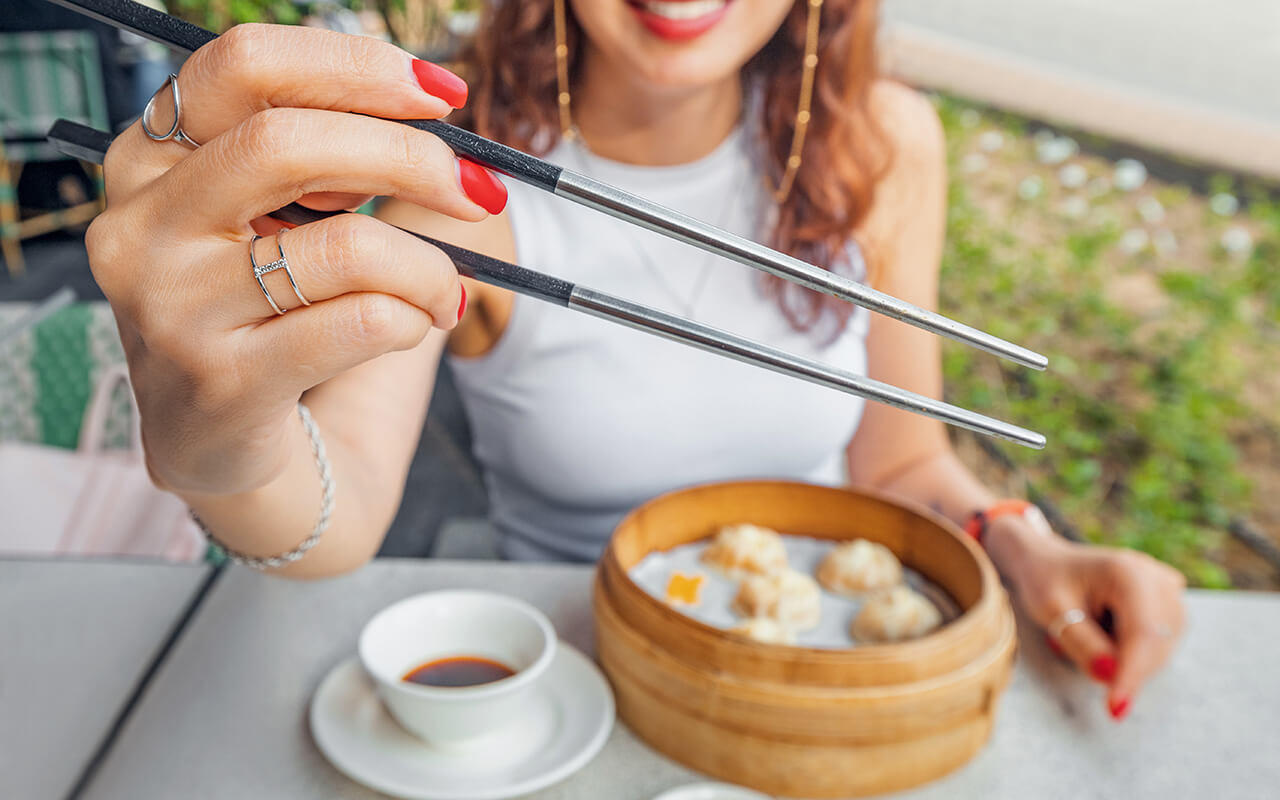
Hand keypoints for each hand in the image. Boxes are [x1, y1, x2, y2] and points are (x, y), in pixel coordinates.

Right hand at [87, 24, 502, 494]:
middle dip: (409, 158)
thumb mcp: (276, 221)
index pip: (244, 66)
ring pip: (343, 246)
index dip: (354, 67)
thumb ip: (329, 157)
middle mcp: (143, 223)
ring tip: (447, 290)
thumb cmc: (265, 318)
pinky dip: (412, 318)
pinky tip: (412, 327)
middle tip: (474, 189)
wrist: (228, 450)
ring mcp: (172, 307)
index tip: (440, 95)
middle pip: (287, 142)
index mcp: (151, 158)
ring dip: (427, 266)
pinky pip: (359, 324)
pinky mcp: (223, 383)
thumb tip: (435, 110)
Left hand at [987, 518, 1186, 719]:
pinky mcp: (1169, 608)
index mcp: (1129, 572)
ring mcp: (1170, 595)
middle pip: (1154, 647)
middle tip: (1071, 643)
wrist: (1050, 562)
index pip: (1142, 634)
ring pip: (1157, 652)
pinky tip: (1103, 628)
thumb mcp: (1051, 611)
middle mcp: (1159, 580)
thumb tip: (1110, 675)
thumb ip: (1081, 643)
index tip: (1115, 710)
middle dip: (1120, 665)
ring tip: (1086, 628)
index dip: (1130, 675)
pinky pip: (1157, 647)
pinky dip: (1128, 651)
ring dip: (1122, 657)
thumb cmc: (1047, 581)